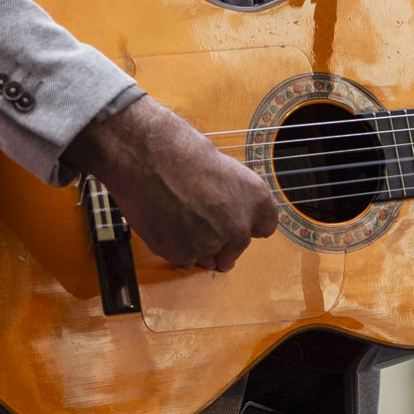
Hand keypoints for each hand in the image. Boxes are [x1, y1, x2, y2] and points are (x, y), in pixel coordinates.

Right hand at [64, 94, 277, 270]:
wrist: (148, 158)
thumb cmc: (181, 152)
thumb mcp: (224, 167)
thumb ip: (233, 196)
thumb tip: (227, 216)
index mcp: (256, 198)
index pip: (265, 227)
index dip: (248, 224)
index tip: (237, 222)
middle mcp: (240, 225)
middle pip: (237, 247)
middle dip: (222, 241)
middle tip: (202, 227)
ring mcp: (212, 243)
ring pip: (209, 257)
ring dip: (198, 246)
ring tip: (179, 219)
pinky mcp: (185, 255)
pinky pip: (185, 261)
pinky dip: (176, 249)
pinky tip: (167, 226)